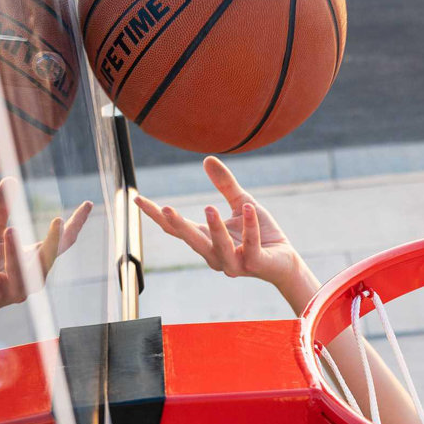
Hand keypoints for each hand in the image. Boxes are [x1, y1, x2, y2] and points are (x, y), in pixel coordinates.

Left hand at [0, 178, 91, 325]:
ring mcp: (15, 290)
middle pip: (49, 258)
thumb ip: (1, 209)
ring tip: (10, 230)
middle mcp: (33, 278)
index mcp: (38, 262)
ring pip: (21, 272)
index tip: (88, 204)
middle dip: (54, 242)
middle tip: (58, 221)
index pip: (63, 243)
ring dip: (15, 252)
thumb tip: (10, 179)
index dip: (76, 224)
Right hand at [134, 156, 300, 290]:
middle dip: (177, 225)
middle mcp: (216, 256)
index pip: (177, 229)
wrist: (285, 260)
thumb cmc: (261, 233)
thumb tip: (207, 159)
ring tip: (208, 207)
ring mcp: (235, 264)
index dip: (157, 215)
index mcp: (207, 241)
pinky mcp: (256, 265)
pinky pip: (250, 246)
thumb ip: (225, 185)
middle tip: (163, 207)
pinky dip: (250, 227)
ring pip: (219, 248)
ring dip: (214, 229)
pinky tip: (247, 207)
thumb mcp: (241, 203)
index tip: (137, 199)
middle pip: (192, 241)